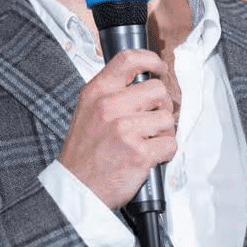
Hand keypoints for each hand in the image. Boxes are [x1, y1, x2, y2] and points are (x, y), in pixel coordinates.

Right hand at [59, 49, 176, 208]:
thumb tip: (142, 81)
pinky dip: (165, 152)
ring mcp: (125, 129)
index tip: (159, 69)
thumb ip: (111, 92)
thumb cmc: (84, 151)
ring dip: (164, 131)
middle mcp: (110, 106)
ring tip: (148, 140)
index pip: (129, 60)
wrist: (76, 187)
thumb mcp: (87, 109)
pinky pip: (170, 144)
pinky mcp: (139, 153)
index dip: (152, 61)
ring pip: (167, 118)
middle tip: (153, 118)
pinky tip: (150, 155)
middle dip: (161, 106)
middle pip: (157, 90)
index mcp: (97, 92)